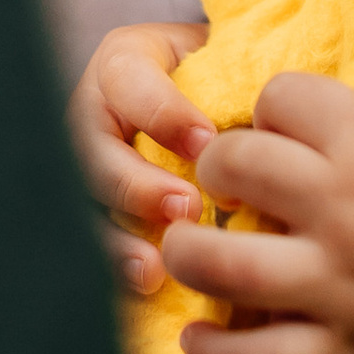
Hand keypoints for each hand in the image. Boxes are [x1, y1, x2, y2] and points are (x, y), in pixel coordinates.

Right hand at [66, 21, 211, 295]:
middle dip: (136, 185)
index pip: (129, 80)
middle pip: (92, 150)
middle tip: (185, 209)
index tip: (207, 142)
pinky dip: (115, 269)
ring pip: (83, 205)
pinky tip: (143, 290)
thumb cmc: (222, 76)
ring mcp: (85, 165)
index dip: (162, 112)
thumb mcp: (227, 63)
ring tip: (153, 270)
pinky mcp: (90, 210)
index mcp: (124, 63)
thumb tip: (269, 123)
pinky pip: (90, 244)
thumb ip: (236, 83)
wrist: (208, 93)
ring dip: (116, 240)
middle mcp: (93, 113)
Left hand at [158, 72, 353, 353]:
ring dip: (187, 254)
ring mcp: (342, 288)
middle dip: (215, 167)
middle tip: (223, 185)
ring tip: (188, 252)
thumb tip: (279, 131)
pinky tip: (198, 341)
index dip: (269, 109)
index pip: (278, 96)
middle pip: (231, 165)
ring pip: (220, 265)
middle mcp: (347, 212)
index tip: (274, 130)